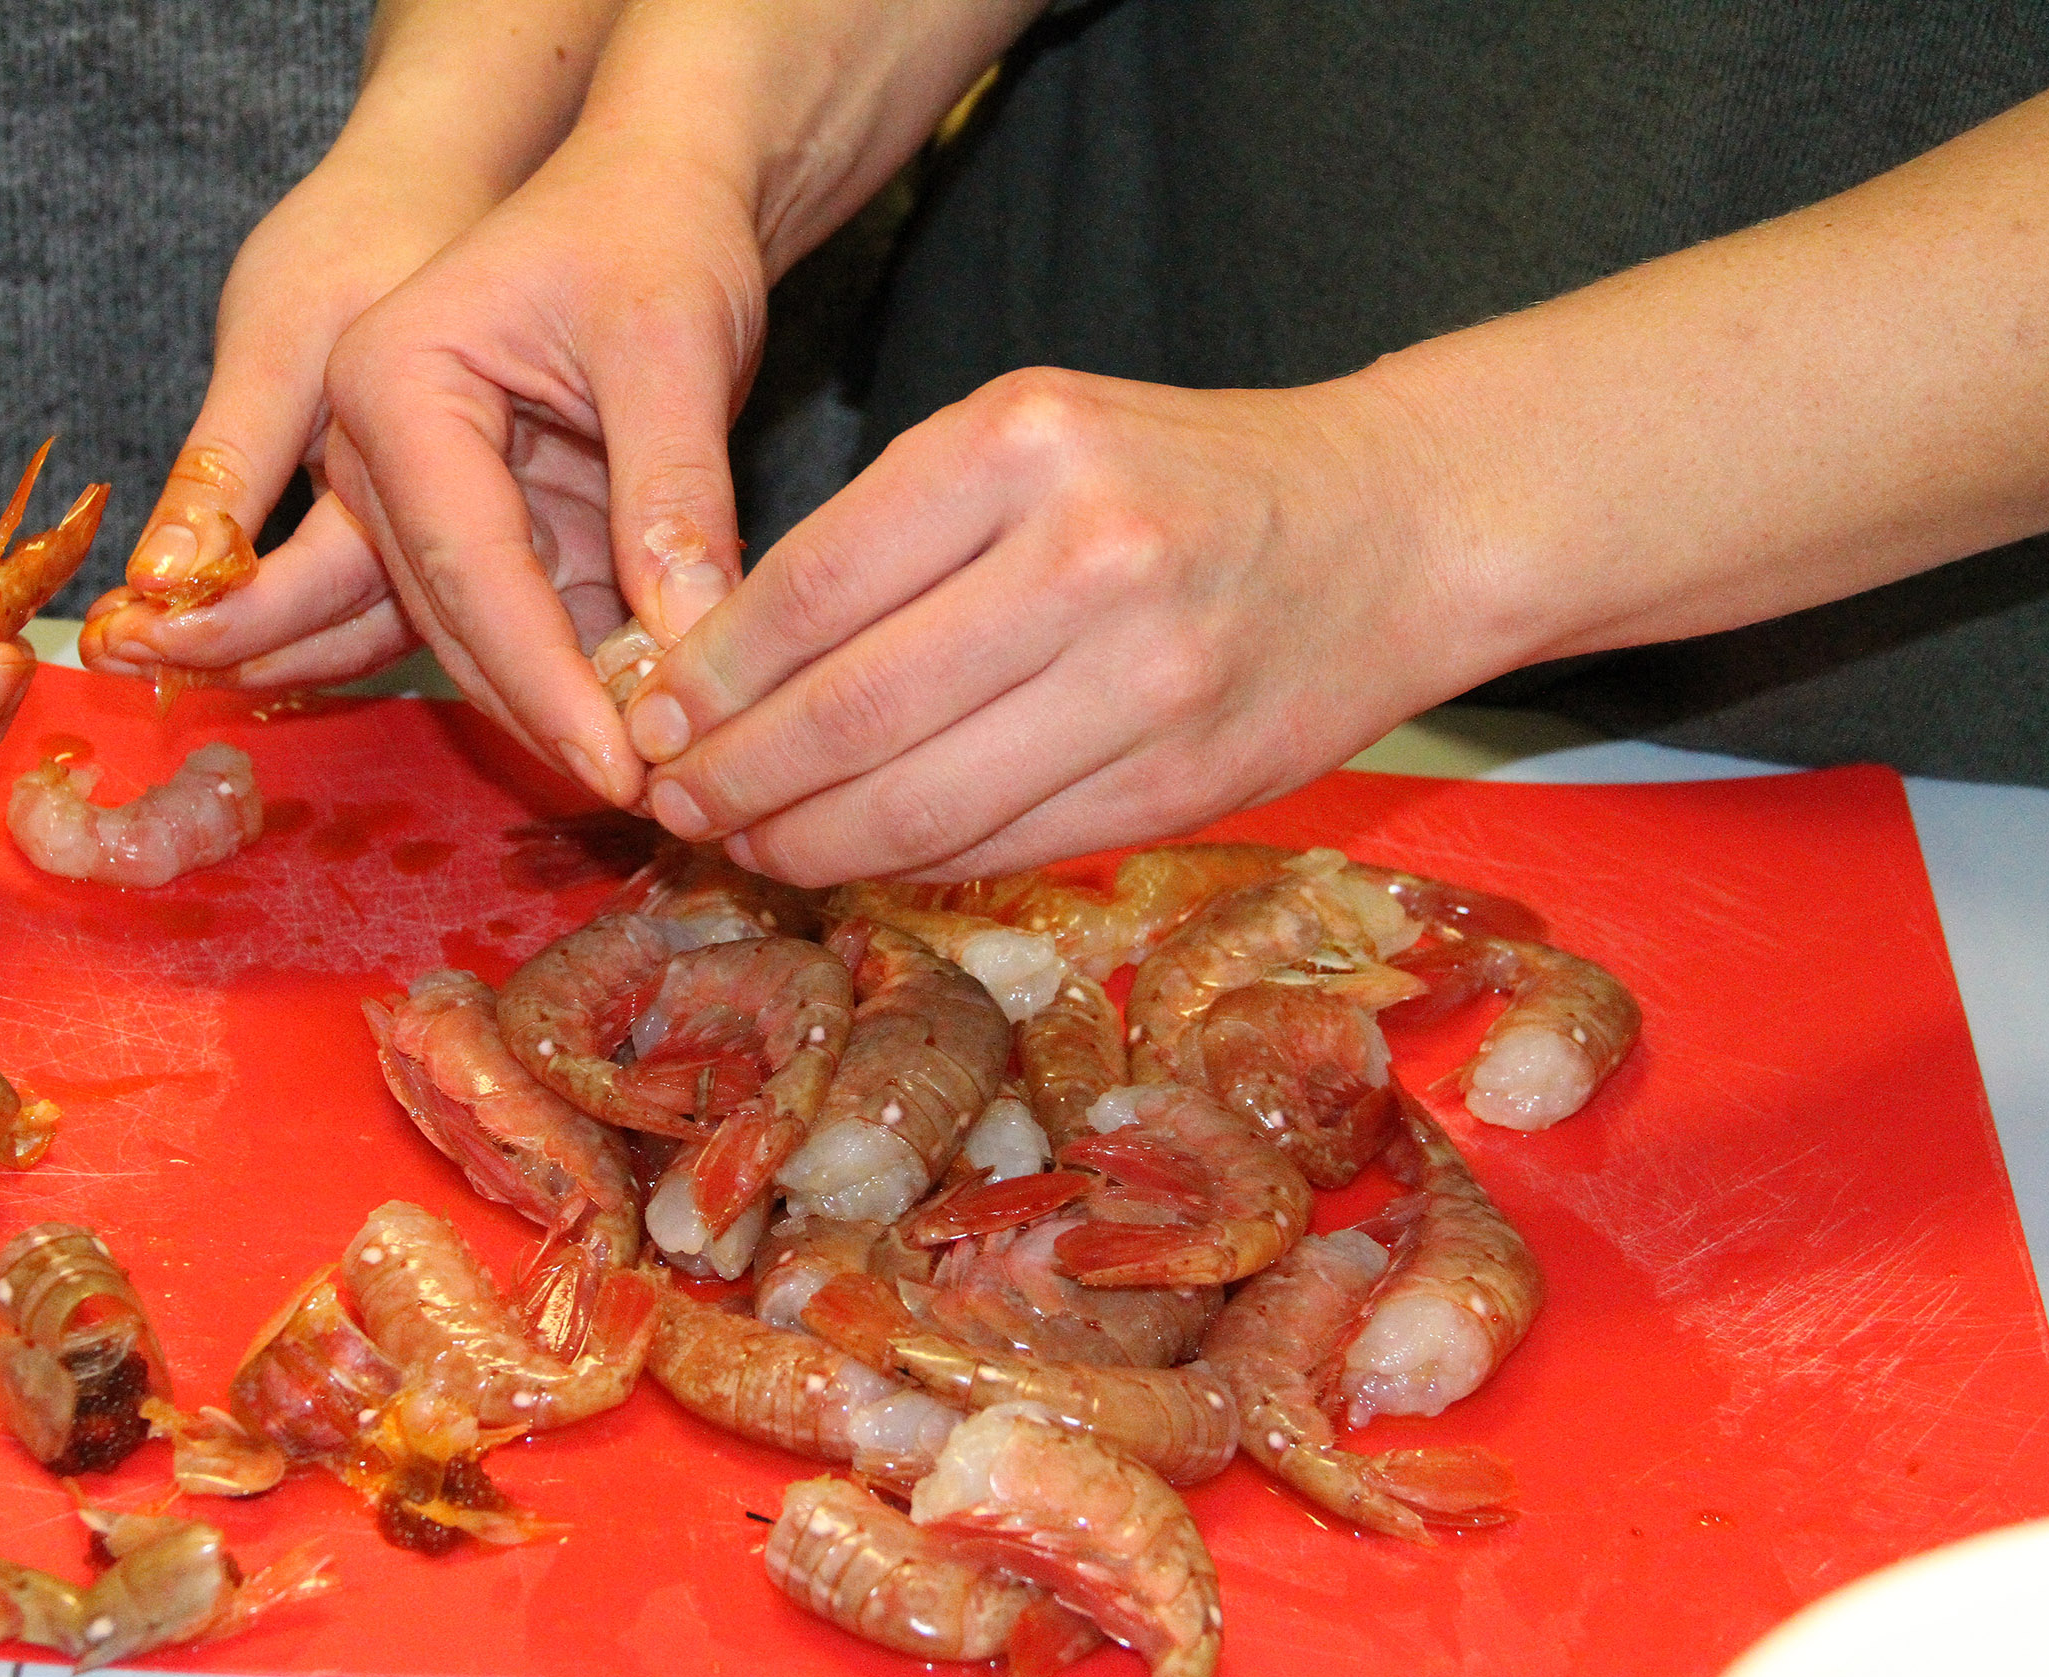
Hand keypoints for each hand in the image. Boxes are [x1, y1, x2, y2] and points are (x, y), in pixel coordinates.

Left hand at [76, 148, 444, 691]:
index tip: (119, 642)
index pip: (316, 596)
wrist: (428, 194)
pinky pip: (364, 603)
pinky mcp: (428, 526)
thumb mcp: (272, 342)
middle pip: (346, 638)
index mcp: (425, 482)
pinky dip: (292, 623)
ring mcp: (450, 532)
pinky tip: (223, 624)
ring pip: (358, 634)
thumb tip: (159, 582)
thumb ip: (225, 471)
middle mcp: (458, 526)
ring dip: (259, 656)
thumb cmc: (354, 246)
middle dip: (229, 662)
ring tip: (158, 657)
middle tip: (120, 662)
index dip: (212, 631)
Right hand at [320, 135, 769, 804]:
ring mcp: (428, 494)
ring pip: (482, 638)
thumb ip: (674, 485)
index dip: (541, 675)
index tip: (617, 762)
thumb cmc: (653, 228)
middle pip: (454, 616)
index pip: (462, 559)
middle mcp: (382, 447)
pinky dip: (585, 681)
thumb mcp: (673, 339)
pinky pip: (529, 625)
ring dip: (561, 711)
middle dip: (546, 712)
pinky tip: (648, 740)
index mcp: (393, 381)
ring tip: (655, 784)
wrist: (658, 191)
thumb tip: (687, 638)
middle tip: (645, 795)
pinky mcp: (490, 526)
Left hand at [620, 365, 1481, 882]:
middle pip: (847, 712)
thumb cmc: (1178, 478)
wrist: (1397, 526)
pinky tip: (855, 857)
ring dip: (804, 843)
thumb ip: (890, 538)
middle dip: (732, 780)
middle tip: (673, 807)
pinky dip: (909, 866)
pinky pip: (1002, 846)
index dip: (707, 679)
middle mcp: (1084, 556)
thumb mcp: (1029, 438)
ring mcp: (1145, 680)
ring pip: (918, 805)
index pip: (808, 587)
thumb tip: (719, 673)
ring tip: (745, 846)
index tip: (652, 720)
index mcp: (1021, 444)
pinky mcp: (1183, 783)